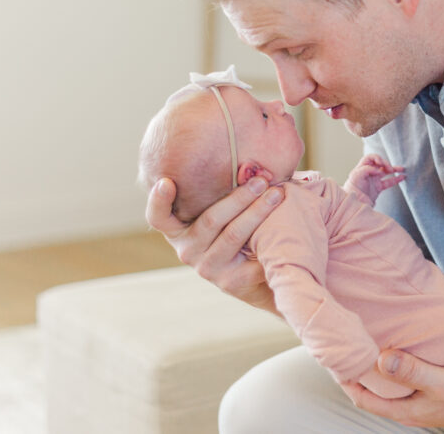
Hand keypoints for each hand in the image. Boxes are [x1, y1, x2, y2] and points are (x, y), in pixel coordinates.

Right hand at [145, 176, 284, 312]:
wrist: (257, 279)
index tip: (167, 181)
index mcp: (177, 230)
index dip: (159, 200)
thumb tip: (244, 161)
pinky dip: (270, 237)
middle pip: (211, 219)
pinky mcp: (231, 282)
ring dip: (258, 211)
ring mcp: (207, 268)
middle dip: (239, 196)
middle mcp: (187, 250)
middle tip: (261, 179)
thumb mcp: (220, 214)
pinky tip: (285, 227)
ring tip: (277, 194)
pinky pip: (253, 254)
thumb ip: (218, 191)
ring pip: (233, 234)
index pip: (158, 218)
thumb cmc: (236, 232)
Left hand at [341, 350, 443, 429]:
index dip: (344, 378)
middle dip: (355, 370)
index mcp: (406, 410)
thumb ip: (411, 370)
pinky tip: (395, 346)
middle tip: (344, 344)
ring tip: (363, 341)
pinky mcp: (432, 389)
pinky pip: (404, 377)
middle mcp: (409, 407)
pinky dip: (393, 364)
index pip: (361, 396)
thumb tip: (381, 359)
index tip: (333, 356)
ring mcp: (421, 399)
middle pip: (371, 390)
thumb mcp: (441, 380)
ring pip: (387, 384)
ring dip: (374, 366)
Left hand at [345, 154, 405, 202]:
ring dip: (393, 169)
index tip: (381, 163)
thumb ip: (366, 170)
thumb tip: (378, 171)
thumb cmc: (352, 190)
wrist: (353, 205)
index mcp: (361, 168)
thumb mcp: (356, 177)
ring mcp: (373, 180)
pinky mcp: (378, 188)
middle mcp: (367, 173)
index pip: (370, 158)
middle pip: (379, 163)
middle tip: (390, 169)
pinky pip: (388, 182)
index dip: (377, 158)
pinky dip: (396, 179)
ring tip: (402, 169)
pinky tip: (402, 177)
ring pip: (385, 172)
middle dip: (386, 163)